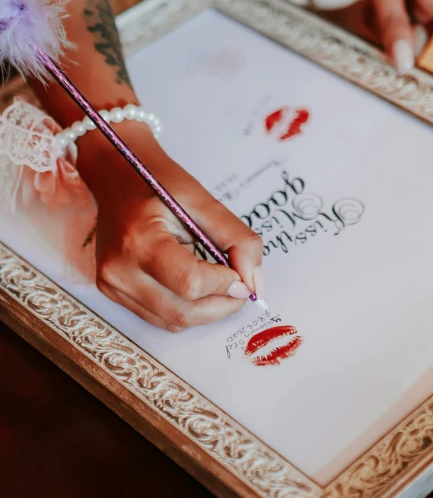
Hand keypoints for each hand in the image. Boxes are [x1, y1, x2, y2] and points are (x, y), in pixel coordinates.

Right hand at [78, 123, 263, 330]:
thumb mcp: (202, 200)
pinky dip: (187, 309)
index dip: (225, 284)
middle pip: (184, 312)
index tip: (242, 274)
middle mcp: (119, 270)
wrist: (116, 176)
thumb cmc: (157, 182)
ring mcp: (112, 286)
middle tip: (241, 287)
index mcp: (138, 240)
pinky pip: (160, 318)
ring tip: (220, 284)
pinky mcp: (113, 293)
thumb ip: (236, 239)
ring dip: (207, 311)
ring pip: (174, 322)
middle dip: (223, 304)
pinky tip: (196, 286)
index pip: (191, 283)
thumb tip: (254, 282)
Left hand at [348, 0, 432, 80]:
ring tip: (367, 19)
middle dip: (404, 52)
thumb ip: (391, 22)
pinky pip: (389, 17)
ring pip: (403, 30)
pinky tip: (363, 8)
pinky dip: (376, 19)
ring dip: (385, 34)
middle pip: (425, 40)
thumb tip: (403, 62)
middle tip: (381, 65)